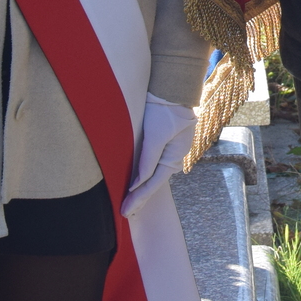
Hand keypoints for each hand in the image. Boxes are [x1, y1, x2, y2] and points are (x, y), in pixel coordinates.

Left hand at [121, 94, 196, 217]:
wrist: (172, 87)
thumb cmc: (164, 110)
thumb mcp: (155, 135)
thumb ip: (147, 160)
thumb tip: (138, 184)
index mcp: (175, 156)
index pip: (153, 183)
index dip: (138, 198)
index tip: (125, 211)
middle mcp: (174, 156)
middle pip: (154, 182)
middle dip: (140, 198)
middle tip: (125, 213)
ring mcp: (170, 150)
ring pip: (153, 174)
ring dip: (141, 189)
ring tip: (129, 203)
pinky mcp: (164, 143)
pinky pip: (153, 164)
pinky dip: (143, 176)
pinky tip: (136, 182)